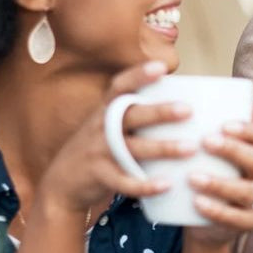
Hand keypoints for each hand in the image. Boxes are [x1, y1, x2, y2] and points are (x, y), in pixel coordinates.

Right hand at [35, 61, 191, 216]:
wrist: (62, 183)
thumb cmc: (99, 148)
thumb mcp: (107, 125)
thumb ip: (133, 113)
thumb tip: (180, 99)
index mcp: (105, 111)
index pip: (119, 87)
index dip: (138, 75)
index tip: (161, 67)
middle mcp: (100, 127)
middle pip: (130, 116)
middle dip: (159, 112)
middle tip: (188, 110)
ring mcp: (98, 152)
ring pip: (132, 148)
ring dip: (162, 148)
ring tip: (190, 148)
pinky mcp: (98, 176)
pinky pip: (123, 181)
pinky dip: (144, 185)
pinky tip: (167, 185)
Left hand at [182, 102, 252, 248]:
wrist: (207, 222)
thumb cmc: (212, 177)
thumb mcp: (217, 154)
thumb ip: (222, 130)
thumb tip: (227, 98)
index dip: (248, 130)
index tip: (224, 124)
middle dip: (234, 150)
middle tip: (206, 141)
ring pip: (248, 192)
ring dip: (220, 183)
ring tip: (193, 177)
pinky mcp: (250, 224)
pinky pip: (237, 219)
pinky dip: (217, 211)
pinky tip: (197, 202)